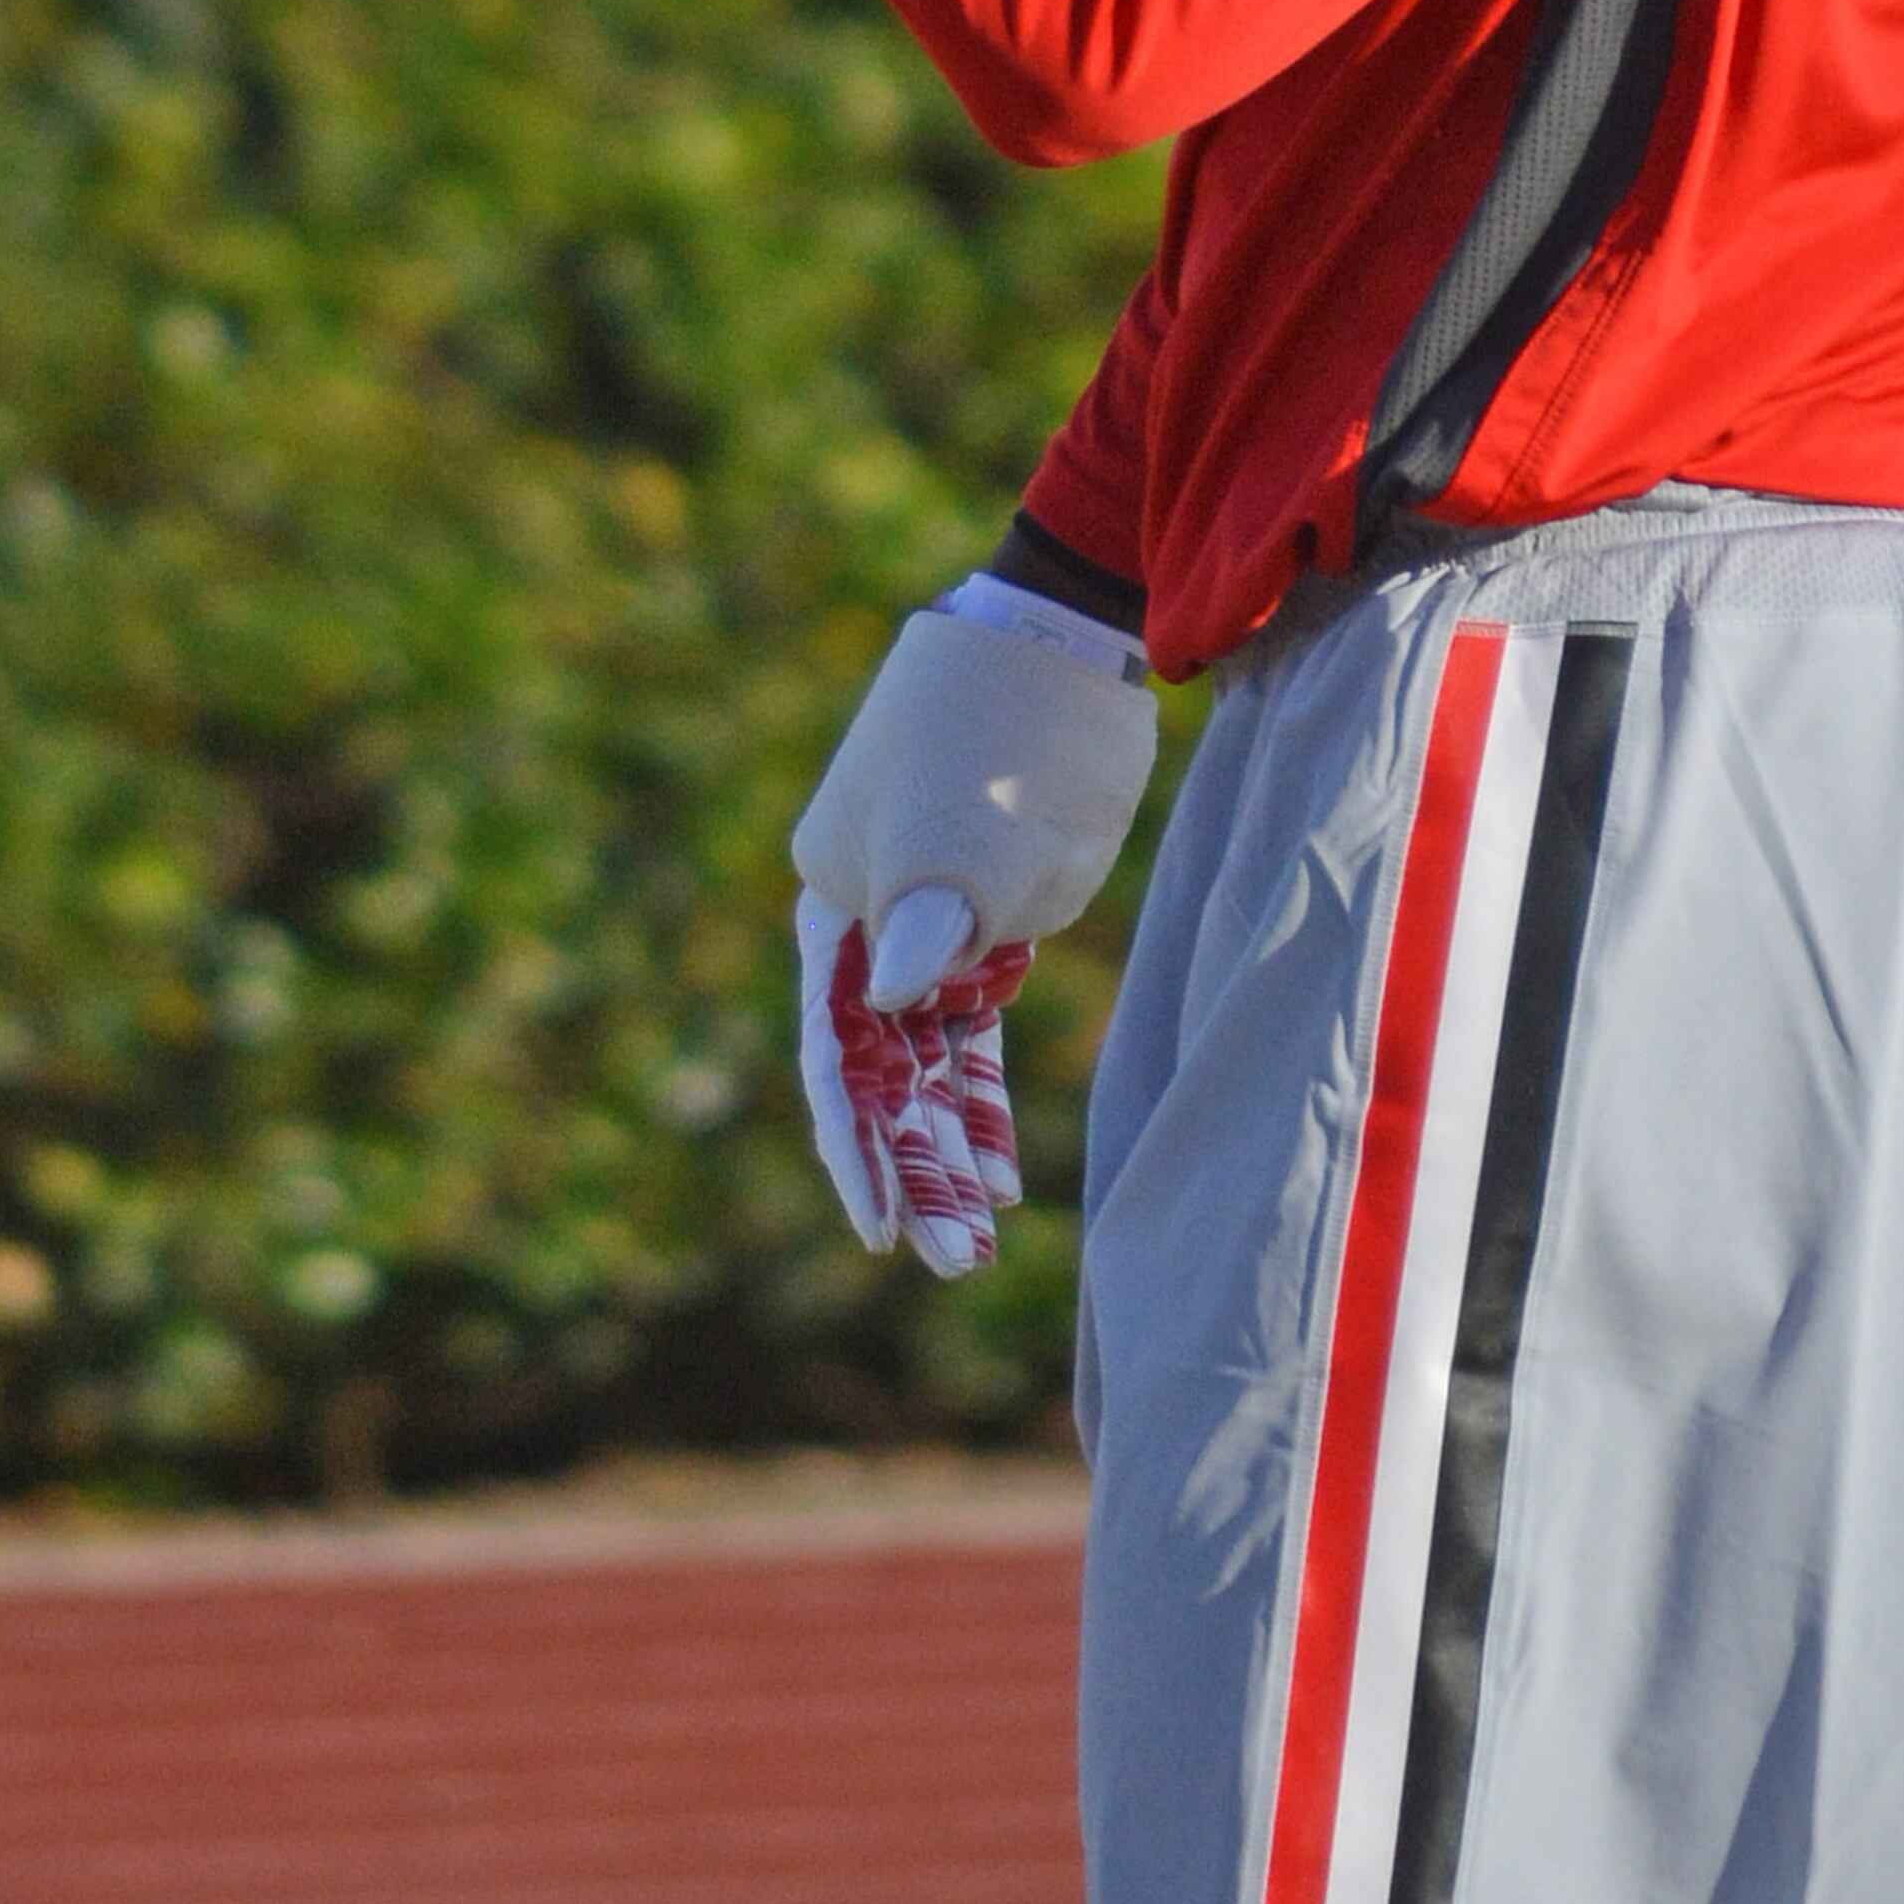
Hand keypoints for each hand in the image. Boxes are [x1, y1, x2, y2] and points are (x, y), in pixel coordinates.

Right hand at [791, 591, 1159, 1276]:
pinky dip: (982, 1099)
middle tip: (954, 1260)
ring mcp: (928, 923)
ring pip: (927, 1062)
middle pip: (877, 1069)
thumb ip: (934, 919)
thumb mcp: (960, 825)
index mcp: (835, 900)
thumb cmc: (1002, 729)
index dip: (854, 1143)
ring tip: (981, 1243)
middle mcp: (868, 920)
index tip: (881, 1227)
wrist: (1072, 644)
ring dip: (949, 1147)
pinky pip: (973, 1033)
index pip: (831, 1049)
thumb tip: (908, 1001)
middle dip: (911, 1166)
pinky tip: (1003, 1171)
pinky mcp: (991, 920)